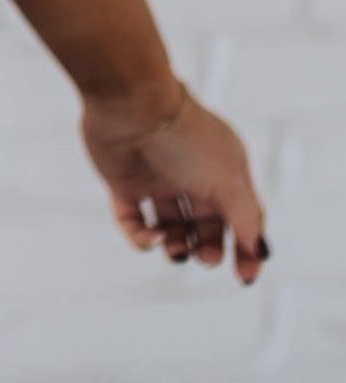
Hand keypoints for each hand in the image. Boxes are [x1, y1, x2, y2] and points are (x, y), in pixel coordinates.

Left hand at [78, 76, 270, 285]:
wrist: (131, 105)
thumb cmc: (185, 137)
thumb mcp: (229, 181)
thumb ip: (247, 220)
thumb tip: (258, 252)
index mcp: (223, 171)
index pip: (241, 217)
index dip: (246, 249)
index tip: (245, 277)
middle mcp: (191, 175)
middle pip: (205, 226)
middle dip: (208, 250)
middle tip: (205, 257)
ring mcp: (156, 180)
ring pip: (171, 228)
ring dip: (176, 247)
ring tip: (176, 247)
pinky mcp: (123, 184)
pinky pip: (134, 223)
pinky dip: (143, 239)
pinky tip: (153, 236)